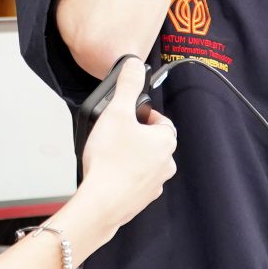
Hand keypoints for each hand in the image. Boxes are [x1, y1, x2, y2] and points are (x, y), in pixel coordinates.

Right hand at [78, 58, 177, 230]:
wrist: (101, 203)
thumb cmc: (110, 161)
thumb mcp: (116, 112)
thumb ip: (127, 85)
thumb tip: (134, 65)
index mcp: (166, 141)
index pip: (160, 120)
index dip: (141, 115)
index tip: (125, 116)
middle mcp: (166, 164)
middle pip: (152, 141)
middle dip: (134, 137)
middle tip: (112, 135)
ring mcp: (154, 185)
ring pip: (144, 162)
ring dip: (129, 157)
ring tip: (106, 155)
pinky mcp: (140, 200)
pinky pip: (134, 182)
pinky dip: (122, 177)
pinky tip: (105, 174)